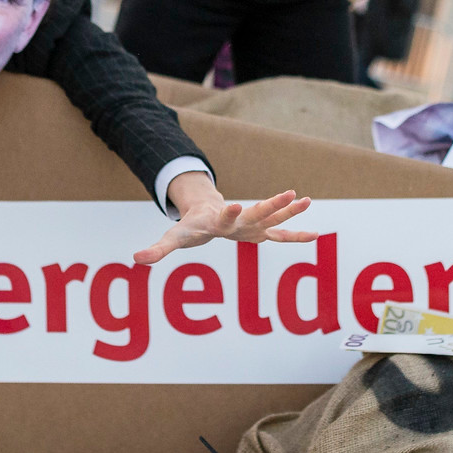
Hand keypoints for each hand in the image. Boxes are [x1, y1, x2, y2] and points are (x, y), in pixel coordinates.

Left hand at [135, 176, 315, 264]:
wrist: (205, 211)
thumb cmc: (190, 227)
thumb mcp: (173, 238)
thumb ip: (157, 249)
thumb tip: (136, 258)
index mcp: (218, 221)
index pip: (224, 216)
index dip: (228, 212)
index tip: (234, 203)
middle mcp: (238, 221)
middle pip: (257, 212)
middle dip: (273, 204)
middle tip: (291, 193)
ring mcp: (251, 226)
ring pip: (272, 218)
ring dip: (289, 211)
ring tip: (307, 200)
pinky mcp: (259, 232)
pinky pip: (280, 235)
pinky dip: (296, 236)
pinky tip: (316, 235)